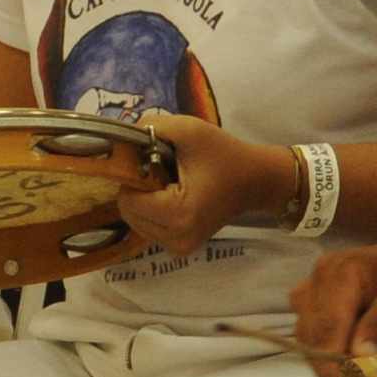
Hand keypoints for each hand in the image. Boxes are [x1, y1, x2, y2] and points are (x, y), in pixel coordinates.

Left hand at [111, 115, 300, 267]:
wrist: (256, 180)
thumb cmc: (225, 155)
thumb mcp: (189, 130)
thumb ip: (151, 127)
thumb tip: (120, 138)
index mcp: (179, 215)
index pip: (127, 200)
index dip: (135, 176)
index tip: (158, 163)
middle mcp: (177, 240)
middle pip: (129, 213)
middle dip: (139, 189)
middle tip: (165, 172)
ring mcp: (180, 248)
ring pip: (136, 221)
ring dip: (145, 200)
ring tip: (172, 184)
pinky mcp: (182, 248)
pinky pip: (149, 227)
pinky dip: (154, 210)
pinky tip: (175, 196)